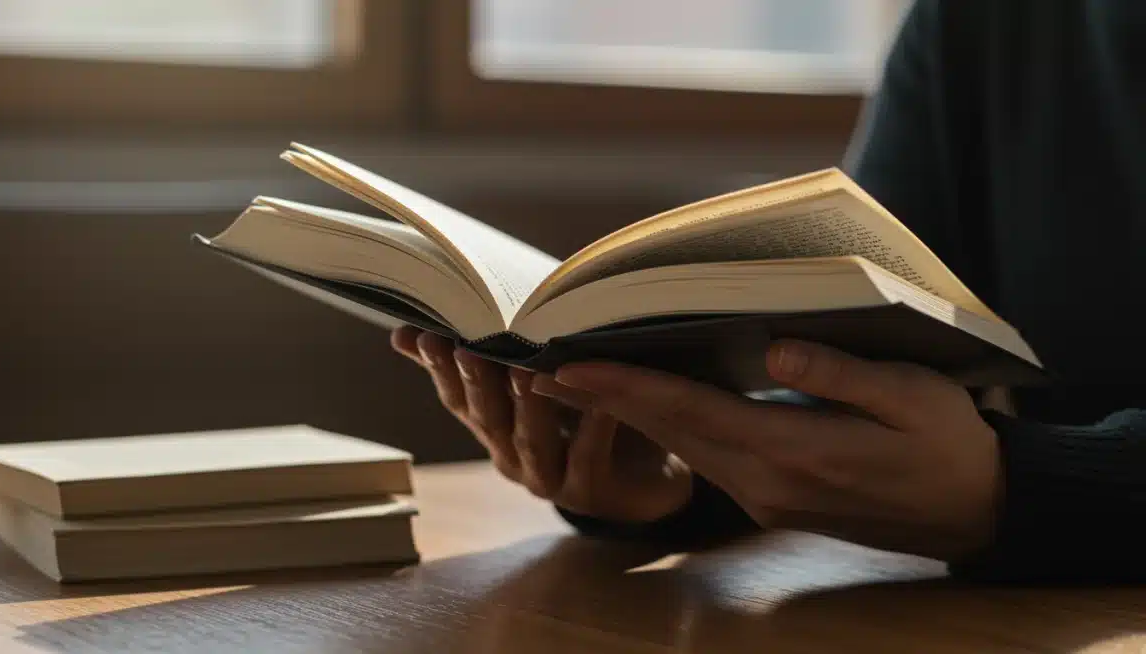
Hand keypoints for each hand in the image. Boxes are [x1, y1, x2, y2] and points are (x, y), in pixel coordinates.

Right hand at [391, 326, 692, 523]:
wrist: (647, 474)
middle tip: (466, 346)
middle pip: (487, 418)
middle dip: (475, 382)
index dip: (438, 368)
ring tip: (524, 369)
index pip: (458, 397)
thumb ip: (493, 356)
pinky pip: (587, 458)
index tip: (424, 334)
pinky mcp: (591, 493)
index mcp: (495, 428)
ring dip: (526, 406)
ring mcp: (549, 479)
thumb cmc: (587, 413)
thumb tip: (414, 327)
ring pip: (531, 442)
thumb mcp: (537, 380)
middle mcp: (512, 456)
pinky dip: (591, 429)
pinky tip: (600, 402)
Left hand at [549, 339, 1001, 560]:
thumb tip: (772, 348)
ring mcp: (765, 496)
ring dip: (625, 415)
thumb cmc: (948, 444)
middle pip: (667, 433)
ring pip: (679, 448)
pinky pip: (703, 458)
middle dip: (600, 400)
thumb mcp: (911, 396)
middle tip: (537, 366)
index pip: (689, 413)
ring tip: (572, 380)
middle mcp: (765, 482)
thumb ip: (839, 374)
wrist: (974, 512)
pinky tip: (642, 403)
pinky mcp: (771, 498)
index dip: (623, 388)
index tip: (567, 366)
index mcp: (794, 454)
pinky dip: (663, 429)